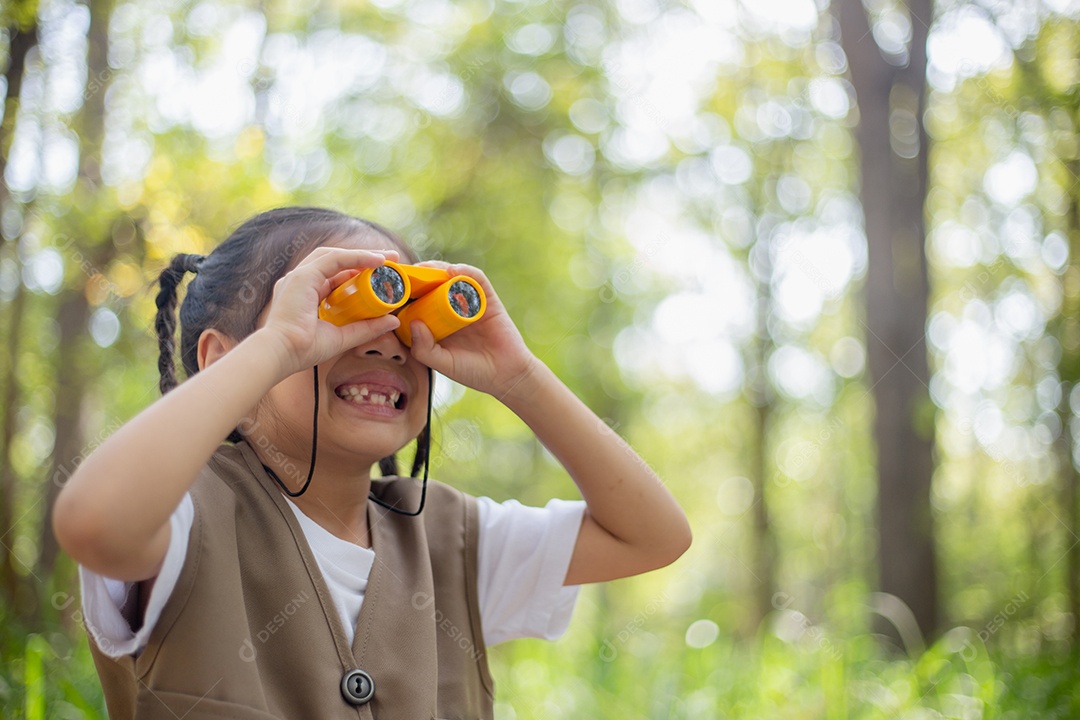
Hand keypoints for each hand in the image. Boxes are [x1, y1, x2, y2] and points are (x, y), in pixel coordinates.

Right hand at [257, 247, 401, 377]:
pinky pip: (334, 259)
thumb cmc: (304, 349)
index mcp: (305, 294)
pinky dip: (356, 257)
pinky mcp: (303, 276)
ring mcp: (300, 276)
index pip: (335, 276)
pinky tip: (376, 261)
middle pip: (336, 261)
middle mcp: (301, 281)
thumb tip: (393, 320)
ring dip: (362, 254)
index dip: (358, 272)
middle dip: (363, 258)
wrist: (282, 353)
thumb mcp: (343, 337)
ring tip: (387, 259)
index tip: (381, 274)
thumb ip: (366, 328)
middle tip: (390, 259)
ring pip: (335, 256)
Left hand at [406, 262, 537, 398]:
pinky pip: (475, 279)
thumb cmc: (473, 371)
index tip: (383, 291)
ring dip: (435, 270)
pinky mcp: (486, 298)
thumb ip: (424, 349)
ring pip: (449, 277)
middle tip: (400, 273)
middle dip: (414, 277)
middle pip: (429, 285)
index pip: (414, 303)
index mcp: (435, 322)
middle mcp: (449, 308)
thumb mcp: (442, 363)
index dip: (399, 295)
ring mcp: (468, 301)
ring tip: (422, 269)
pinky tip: (452, 271)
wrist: (506, 375)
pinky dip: (464, 271)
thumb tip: (413, 323)